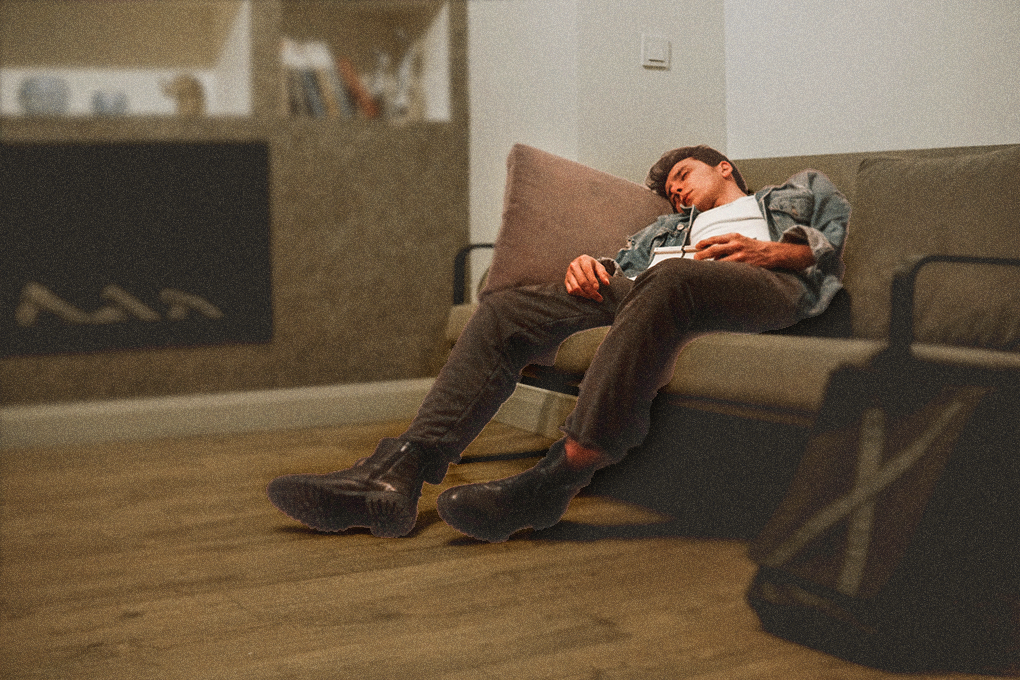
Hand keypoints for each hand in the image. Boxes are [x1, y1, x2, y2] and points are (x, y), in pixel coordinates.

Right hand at [565, 254, 610, 301]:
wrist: (582, 264)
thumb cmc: (592, 266)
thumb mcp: (599, 267)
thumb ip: (603, 274)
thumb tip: (607, 283)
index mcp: (583, 260)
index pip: (587, 271)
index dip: (593, 281)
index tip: (598, 288)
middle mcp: (573, 266)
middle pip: (582, 282)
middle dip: (591, 291)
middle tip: (598, 297)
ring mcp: (568, 274)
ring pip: (576, 288)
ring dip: (585, 294)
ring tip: (592, 296)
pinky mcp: (566, 281)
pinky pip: (570, 291)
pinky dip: (578, 295)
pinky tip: (585, 294)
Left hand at [692, 233, 814, 269]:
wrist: (771, 252)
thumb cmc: (754, 247)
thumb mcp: (740, 240)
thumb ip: (727, 244)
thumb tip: (712, 253)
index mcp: (734, 236)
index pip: (715, 238)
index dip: (704, 242)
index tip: (697, 246)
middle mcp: (735, 244)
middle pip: (714, 249)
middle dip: (702, 254)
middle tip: (695, 258)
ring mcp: (739, 254)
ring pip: (719, 260)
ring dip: (710, 265)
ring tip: (704, 268)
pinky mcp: (743, 264)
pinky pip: (728, 268)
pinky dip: (721, 270)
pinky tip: (717, 273)